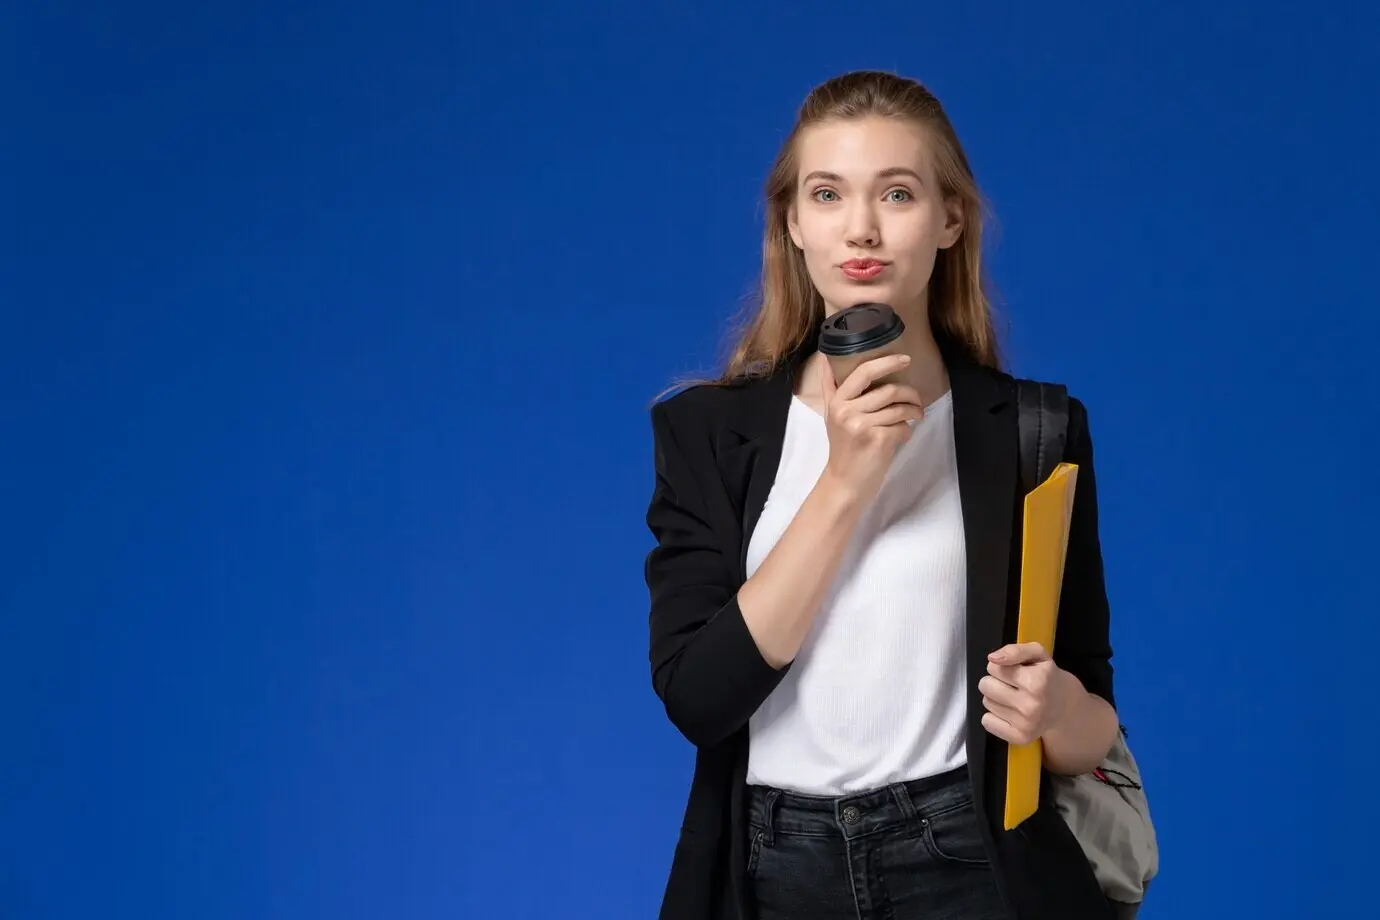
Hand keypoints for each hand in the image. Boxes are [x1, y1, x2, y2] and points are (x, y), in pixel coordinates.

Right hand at [819, 354, 924, 503]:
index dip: (887, 363)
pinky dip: (908, 431)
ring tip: (917, 416)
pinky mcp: (878, 441)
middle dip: (910, 393)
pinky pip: (902, 427)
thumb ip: (830, 388)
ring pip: (899, 408)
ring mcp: (862, 427)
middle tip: (917, 399)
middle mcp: (847, 412)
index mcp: (837, 403)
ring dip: (914, 411)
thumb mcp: (832, 416)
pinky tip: (903, 436)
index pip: (863, 373)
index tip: (906, 359)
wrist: (845, 483)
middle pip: (889, 390)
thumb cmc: (843, 448)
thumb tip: (825, 357)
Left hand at [978, 642, 1081, 745]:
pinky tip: (1010, 713)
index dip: (1001, 666)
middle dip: (996, 681)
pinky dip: (994, 716)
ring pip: (986, 702)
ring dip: (996, 698)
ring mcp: (1026, 724)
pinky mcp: (1020, 738)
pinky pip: (987, 722)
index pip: (993, 667)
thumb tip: (992, 658)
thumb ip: (1015, 650)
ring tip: (1013, 698)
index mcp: (1036, 681)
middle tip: (1012, 685)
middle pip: (985, 685)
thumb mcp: (1037, 654)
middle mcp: (1031, 705)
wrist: (1065, 707)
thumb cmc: (1047, 676)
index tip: (1015, 671)